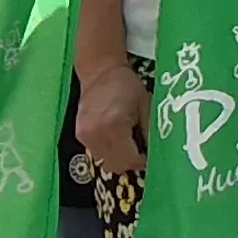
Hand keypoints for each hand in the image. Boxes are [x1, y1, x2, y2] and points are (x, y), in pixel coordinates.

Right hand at [75, 61, 149, 175]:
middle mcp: (96, 135)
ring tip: (127, 140)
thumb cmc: (126, 85)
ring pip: (106, 163)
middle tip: (140, 148)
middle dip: (131, 161)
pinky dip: (109, 151)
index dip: (143, 161)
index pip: (130, 160)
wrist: (99, 71)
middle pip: (117, 166)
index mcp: (114, 126)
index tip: (149, 153)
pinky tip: (115, 136)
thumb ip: (150, 133)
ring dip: (119, 157)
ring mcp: (85, 137)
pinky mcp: (80, 136)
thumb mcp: (145, 107)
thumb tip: (157, 154)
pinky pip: (98, 154)